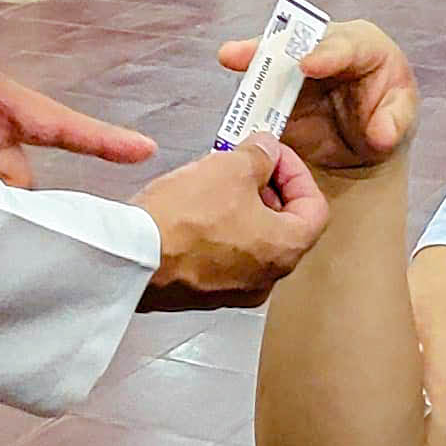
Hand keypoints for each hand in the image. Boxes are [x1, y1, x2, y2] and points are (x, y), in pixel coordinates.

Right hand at [131, 140, 330, 310]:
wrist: (130, 258)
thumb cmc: (183, 217)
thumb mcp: (231, 168)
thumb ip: (260, 155)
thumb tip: (265, 150)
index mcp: (285, 250)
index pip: (315, 207)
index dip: (296, 172)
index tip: (272, 154)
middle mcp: (266, 279)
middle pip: (284, 226)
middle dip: (267, 188)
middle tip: (244, 163)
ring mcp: (233, 291)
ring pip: (251, 242)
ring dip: (241, 208)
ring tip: (215, 181)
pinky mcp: (201, 294)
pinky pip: (222, 257)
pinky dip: (217, 231)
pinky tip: (193, 209)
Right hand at [216, 19, 416, 180]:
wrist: (362, 142)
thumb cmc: (387, 115)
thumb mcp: (400, 118)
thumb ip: (393, 124)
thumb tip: (381, 134)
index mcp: (363, 46)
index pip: (344, 45)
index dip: (325, 53)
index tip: (306, 64)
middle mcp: (327, 47)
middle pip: (298, 40)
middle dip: (274, 44)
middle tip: (250, 51)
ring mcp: (298, 66)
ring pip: (273, 57)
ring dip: (251, 57)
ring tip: (229, 56)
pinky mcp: (278, 88)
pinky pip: (260, 86)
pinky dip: (246, 91)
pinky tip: (232, 95)